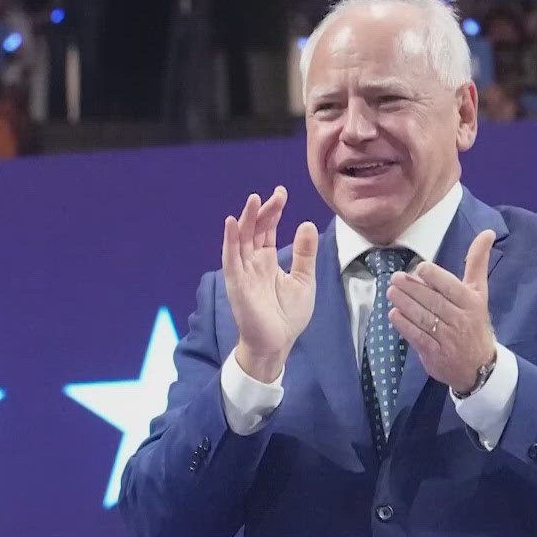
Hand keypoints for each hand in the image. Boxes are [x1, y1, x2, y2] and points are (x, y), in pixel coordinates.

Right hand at [222, 187, 319, 381]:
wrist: (277, 343)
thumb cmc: (288, 315)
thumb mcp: (304, 280)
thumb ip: (304, 253)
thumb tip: (306, 224)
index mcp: (267, 261)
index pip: (267, 230)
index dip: (273, 211)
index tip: (281, 193)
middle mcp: (252, 262)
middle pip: (255, 230)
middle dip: (263, 211)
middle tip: (275, 195)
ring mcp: (243, 272)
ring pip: (242, 239)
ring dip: (245, 219)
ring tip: (253, 200)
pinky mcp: (237, 283)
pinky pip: (231, 258)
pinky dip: (230, 240)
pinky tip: (232, 223)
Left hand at [388, 230, 498, 394]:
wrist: (478, 365)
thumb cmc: (474, 320)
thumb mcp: (478, 292)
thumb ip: (477, 262)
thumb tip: (487, 232)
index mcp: (472, 302)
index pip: (451, 287)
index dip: (435, 277)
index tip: (419, 268)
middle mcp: (461, 320)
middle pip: (433, 301)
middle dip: (412, 288)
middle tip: (395, 278)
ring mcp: (447, 338)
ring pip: (423, 317)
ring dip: (404, 303)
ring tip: (391, 291)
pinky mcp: (434, 353)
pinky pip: (416, 336)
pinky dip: (404, 325)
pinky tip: (394, 314)